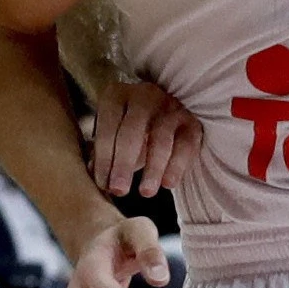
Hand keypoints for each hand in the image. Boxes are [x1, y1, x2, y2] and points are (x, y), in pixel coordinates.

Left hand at [90, 80, 203, 197]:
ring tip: (145, 192)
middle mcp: (143, 95)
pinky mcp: (191, 121)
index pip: (108, 127)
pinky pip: (186, 145)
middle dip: (124, 164)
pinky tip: (168, 184)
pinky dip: (177, 166)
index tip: (103, 185)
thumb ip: (101, 155)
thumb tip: (96, 176)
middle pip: (132, 131)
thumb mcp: (111, 137)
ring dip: (152, 168)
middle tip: (119, 191)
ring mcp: (170, 106)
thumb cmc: (128, 131)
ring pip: (161, 139)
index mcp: (116, 95)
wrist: (162, 116)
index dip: (104, 158)